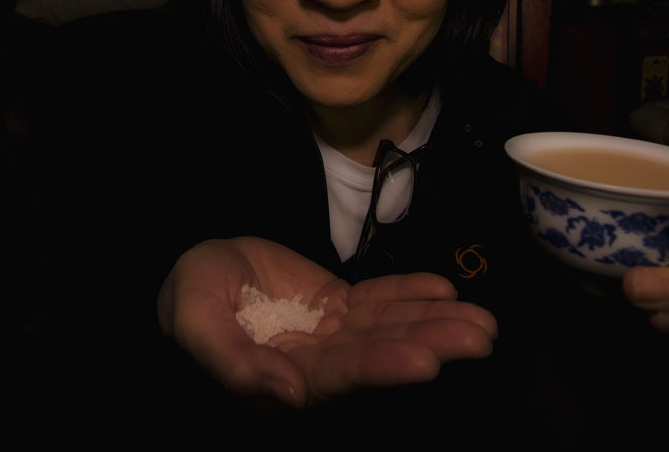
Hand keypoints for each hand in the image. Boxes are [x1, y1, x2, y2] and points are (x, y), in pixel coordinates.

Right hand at [157, 236, 496, 406]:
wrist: (192, 272)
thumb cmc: (185, 299)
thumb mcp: (194, 323)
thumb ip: (234, 363)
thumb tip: (288, 396)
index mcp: (282, 379)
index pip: (340, 377)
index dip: (382, 367)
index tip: (426, 360)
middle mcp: (316, 364)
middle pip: (380, 354)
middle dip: (429, 344)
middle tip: (480, 337)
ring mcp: (330, 334)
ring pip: (388, 328)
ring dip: (434, 322)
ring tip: (483, 320)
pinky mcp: (337, 306)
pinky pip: (378, 300)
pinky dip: (410, 293)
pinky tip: (445, 291)